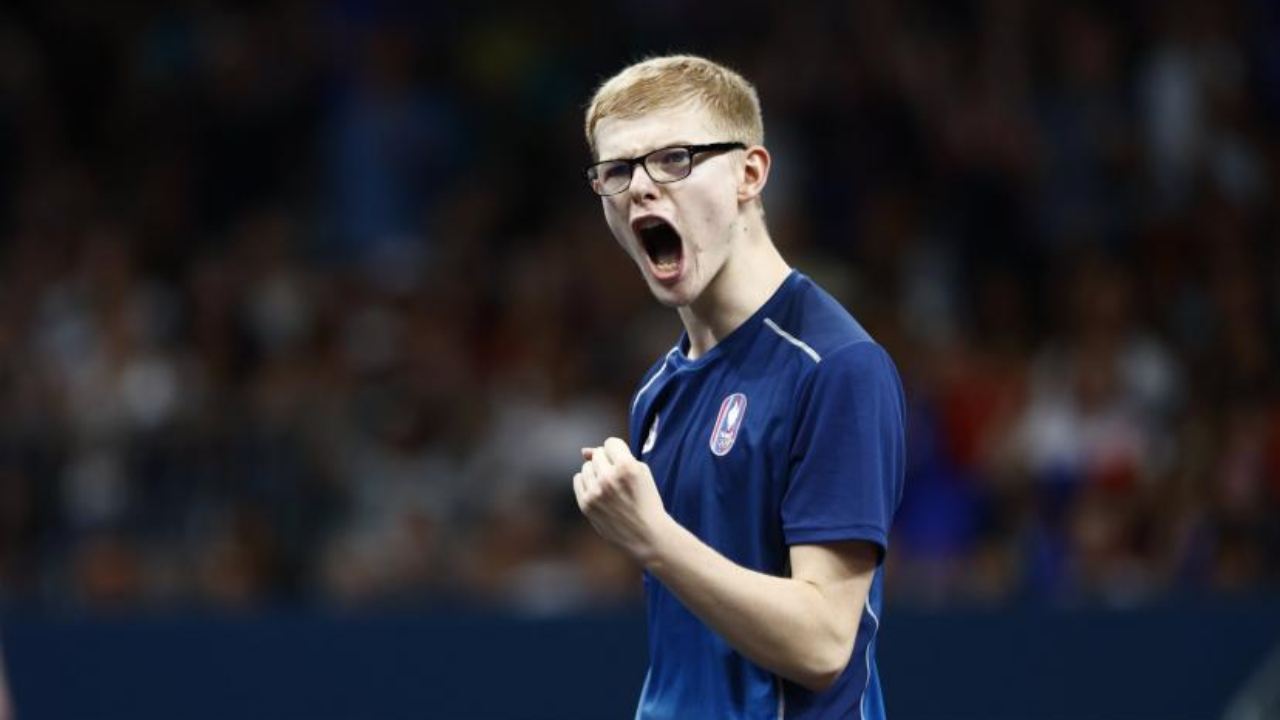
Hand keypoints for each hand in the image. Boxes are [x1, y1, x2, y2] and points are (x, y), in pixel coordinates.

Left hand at [573, 437, 668, 563]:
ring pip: (587, 467)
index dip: (618, 453)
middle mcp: (609, 477)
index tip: (624, 466)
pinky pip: (578, 479)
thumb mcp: (641, 472)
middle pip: (597, 454)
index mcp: (626, 466)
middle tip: (619, 480)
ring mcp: (595, 492)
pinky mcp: (586, 504)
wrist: (647, 535)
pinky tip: (600, 492)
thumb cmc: (645, 501)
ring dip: (597, 473)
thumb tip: (584, 451)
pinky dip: (587, 483)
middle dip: (607, 463)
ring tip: (611, 488)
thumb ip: (615, 456)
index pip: (610, 443)